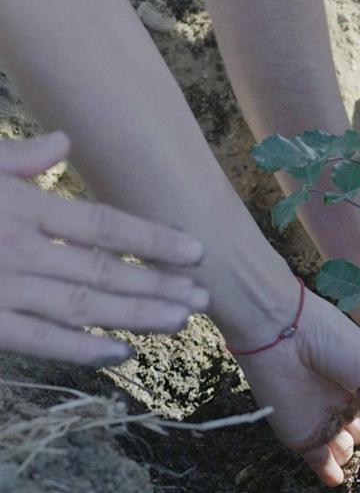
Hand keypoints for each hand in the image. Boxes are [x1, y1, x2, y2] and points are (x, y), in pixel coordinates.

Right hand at [0, 132, 207, 365]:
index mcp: (21, 206)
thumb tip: (63, 141)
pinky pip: (37, 340)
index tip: (196, 250)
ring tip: (181, 320)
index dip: (153, 239)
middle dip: (159, 283)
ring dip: (136, 315)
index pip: (104, 225)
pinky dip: (79, 348)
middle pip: (105, 270)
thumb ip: (17, 159)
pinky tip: (119, 352)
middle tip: (205, 296)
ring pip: (82, 306)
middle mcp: (18, 248)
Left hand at [233, 286, 359, 486]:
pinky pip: (316, 460)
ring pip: (340, 450)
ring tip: (357, 462)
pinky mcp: (298, 434)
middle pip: (358, 434)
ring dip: (349, 459)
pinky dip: (327, 472)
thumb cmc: (332, 340)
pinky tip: (338, 478)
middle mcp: (340, 403)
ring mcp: (319, 420)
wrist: (282, 333)